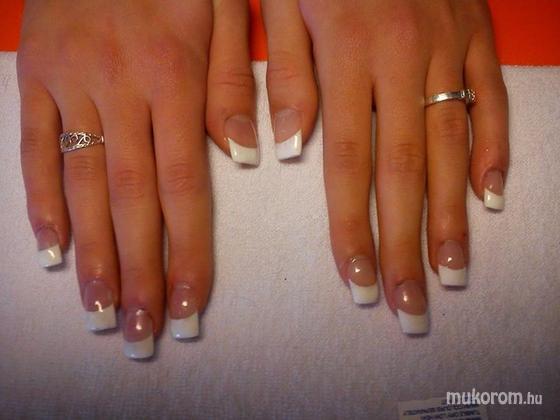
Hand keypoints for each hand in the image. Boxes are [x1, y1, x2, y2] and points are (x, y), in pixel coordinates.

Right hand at [18, 0, 255, 357]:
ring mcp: (71, 83)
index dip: (187, 253)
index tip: (191, 304)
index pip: (184, 188)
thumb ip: (231, 84)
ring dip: (92, 253)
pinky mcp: (34, 74)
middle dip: (139, 273)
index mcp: (174, 78)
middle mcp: (121, 90)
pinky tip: (52, 249)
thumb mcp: (222, 10)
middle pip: (132, 202)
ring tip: (100, 309)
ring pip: (83, 184)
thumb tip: (244, 155)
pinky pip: (33, 146)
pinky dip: (41, 200)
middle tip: (141, 330)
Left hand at [261, 0, 507, 333]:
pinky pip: (491, 99)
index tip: (357, 278)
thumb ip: (289, 76)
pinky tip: (490, 198)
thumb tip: (291, 150)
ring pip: (450, 146)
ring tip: (449, 271)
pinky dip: (494, 151)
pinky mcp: (477, 35)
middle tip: (408, 304)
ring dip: (451, 216)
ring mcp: (448, 48)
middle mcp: (403, 59)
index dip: (352, 227)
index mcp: (349, 55)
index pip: (346, 163)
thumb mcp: (285, 0)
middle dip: (404, 244)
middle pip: (402, 171)